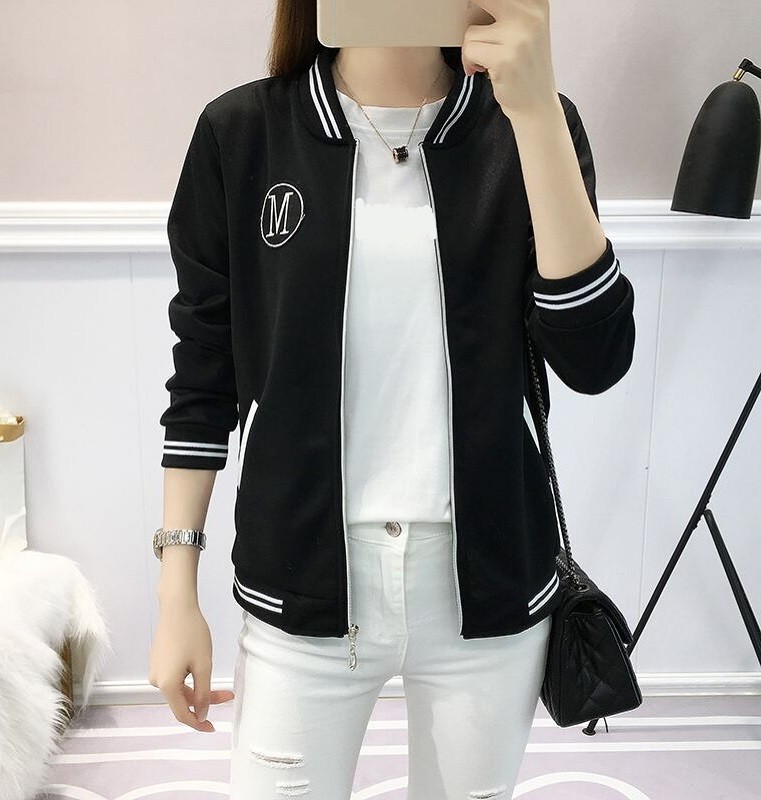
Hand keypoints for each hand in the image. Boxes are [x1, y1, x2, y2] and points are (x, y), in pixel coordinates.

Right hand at [148, 597, 233, 731]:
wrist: (177, 607)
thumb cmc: (192, 634)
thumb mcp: (203, 665)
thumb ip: (202, 693)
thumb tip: (200, 714)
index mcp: (165, 685)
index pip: (182, 714)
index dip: (198, 723)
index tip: (213, 728)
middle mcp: (156, 680)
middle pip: (182, 700)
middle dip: (205, 700)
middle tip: (228, 695)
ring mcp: (155, 669)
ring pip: (179, 688)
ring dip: (199, 689)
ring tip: (219, 681)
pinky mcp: (158, 660)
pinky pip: (175, 677)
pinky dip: (190, 679)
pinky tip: (201, 669)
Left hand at [461, 0, 558, 118]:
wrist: (537, 105)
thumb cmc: (525, 66)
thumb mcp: (524, 28)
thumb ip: (505, 8)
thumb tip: (469, 2)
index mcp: (536, 2)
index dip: (480, 3)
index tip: (482, 17)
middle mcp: (531, 14)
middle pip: (481, 0)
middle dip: (470, 16)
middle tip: (477, 36)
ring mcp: (518, 36)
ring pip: (470, 32)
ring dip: (471, 49)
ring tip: (486, 61)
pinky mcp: (504, 59)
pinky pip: (469, 50)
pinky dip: (469, 62)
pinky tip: (481, 69)